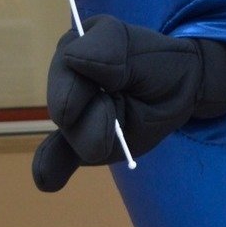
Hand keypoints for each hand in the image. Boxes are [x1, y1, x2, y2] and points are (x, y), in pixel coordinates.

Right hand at [33, 16, 225, 192]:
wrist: (177, 88)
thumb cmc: (157, 64)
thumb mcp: (140, 48)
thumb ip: (108, 51)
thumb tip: (72, 59)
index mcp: (76, 46)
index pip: (71, 64)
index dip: (99, 76)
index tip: (122, 76)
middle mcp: (64, 78)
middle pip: (66, 106)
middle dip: (98, 114)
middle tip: (122, 105)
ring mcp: (69, 112)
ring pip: (71, 134)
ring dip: (96, 138)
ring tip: (121, 118)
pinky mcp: (76, 141)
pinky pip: (55, 157)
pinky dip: (51, 168)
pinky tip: (48, 180)